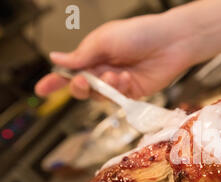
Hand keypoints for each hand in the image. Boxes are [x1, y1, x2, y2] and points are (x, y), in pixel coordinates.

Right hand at [35, 14, 194, 98]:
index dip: (55, 80)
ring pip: (99, 95)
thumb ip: (81, 55)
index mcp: (93, 53)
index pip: (70, 69)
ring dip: (103, 87)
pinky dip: (119, 89)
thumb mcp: (104, 40)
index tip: (40, 90)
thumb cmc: (139, 33)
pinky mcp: (132, 92)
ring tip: (115, 75)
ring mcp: (118, 82)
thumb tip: (56, 59)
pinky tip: (127, 77)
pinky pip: (117, 98)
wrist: (171, 42)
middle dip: (79, 86)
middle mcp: (104, 69)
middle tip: (83, 81)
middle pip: (82, 87)